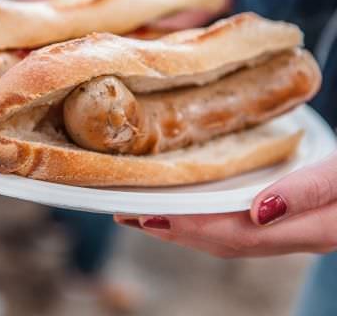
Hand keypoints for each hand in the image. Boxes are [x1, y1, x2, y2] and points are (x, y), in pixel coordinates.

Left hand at [115, 153, 336, 257]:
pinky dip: (210, 219)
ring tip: (150, 214)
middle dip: (172, 231)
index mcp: (302, 228)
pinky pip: (241, 226)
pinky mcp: (289, 218)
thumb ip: (306, 195)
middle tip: (130, 216)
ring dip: (185, 226)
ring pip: (227, 236)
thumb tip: (258, 211)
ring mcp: (289, 229)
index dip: (184, 226)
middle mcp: (290, 234)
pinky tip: (196, 206)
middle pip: (220, 240)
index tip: (145, 215)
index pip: (228, 234)